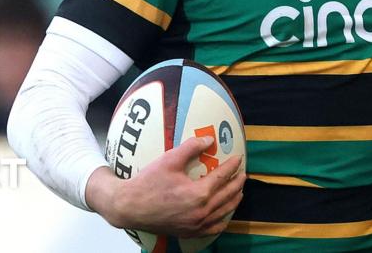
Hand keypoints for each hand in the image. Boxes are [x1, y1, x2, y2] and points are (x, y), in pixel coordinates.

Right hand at [86, 136, 244, 237]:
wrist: (129, 207)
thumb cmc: (147, 183)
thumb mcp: (169, 160)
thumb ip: (191, 148)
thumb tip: (210, 140)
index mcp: (198, 194)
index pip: (222, 177)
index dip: (232, 166)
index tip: (238, 157)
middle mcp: (201, 212)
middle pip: (227, 196)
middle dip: (237, 183)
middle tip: (243, 173)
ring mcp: (195, 225)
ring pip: (223, 213)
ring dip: (234, 200)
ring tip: (239, 191)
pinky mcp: (189, 232)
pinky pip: (213, 228)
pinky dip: (222, 220)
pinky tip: (224, 214)